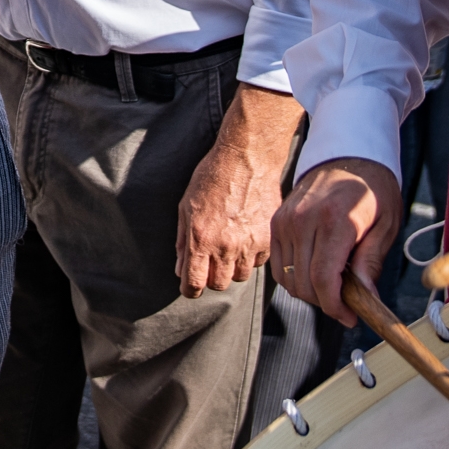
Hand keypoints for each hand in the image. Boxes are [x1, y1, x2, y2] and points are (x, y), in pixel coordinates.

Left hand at [175, 83, 303, 297]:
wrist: (248, 159)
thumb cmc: (213, 177)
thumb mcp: (186, 206)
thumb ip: (182, 241)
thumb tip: (180, 268)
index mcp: (200, 239)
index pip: (194, 284)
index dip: (190, 288)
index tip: (191, 284)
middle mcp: (225, 246)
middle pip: (219, 284)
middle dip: (212, 276)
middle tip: (211, 260)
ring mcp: (249, 244)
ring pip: (240, 276)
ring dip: (233, 267)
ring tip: (230, 247)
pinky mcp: (268, 239)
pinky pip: (259, 262)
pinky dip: (251, 256)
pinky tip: (246, 238)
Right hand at [268, 157, 404, 323]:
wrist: (348, 154)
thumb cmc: (372, 188)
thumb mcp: (386, 223)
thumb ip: (371, 261)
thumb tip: (365, 298)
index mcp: (335, 221)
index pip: (324, 279)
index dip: (335, 307)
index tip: (349, 317)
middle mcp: (304, 221)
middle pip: (304, 283)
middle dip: (326, 303)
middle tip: (347, 305)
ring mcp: (286, 220)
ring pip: (289, 278)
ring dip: (309, 292)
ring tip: (333, 287)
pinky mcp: (277, 221)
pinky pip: (278, 265)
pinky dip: (294, 278)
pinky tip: (314, 274)